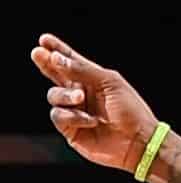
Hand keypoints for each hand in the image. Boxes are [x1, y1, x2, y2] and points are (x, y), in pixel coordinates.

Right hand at [29, 33, 159, 171]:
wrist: (138, 142)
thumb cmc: (131, 111)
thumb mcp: (110, 83)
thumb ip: (82, 70)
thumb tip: (55, 58)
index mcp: (93, 80)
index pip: (71, 62)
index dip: (57, 50)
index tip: (44, 39)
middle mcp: (81, 94)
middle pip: (55, 75)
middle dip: (45, 63)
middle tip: (37, 53)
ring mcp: (75, 111)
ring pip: (53, 95)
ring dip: (65, 95)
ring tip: (81, 99)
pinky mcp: (71, 129)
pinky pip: (58, 116)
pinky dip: (73, 116)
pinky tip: (90, 121)